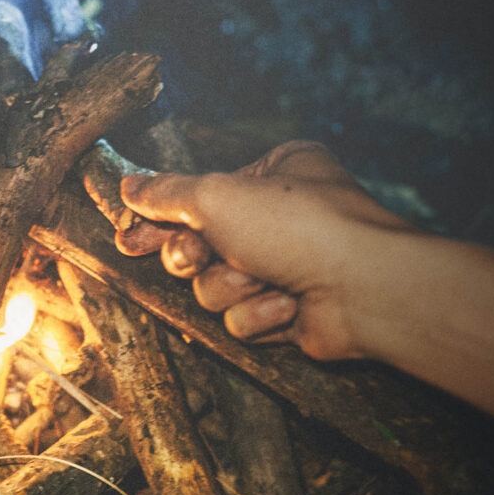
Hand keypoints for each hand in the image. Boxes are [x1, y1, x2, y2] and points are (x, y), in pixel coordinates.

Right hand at [119, 141, 412, 360]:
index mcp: (270, 175)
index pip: (195, 198)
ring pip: (214, 288)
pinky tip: (286, 305)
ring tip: (261, 278)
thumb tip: (129, 186)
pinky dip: (259, 314)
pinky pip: (242, 319)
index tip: (129, 240)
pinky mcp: (287, 312)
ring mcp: (283, 267)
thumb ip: (167, 193)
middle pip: (196, 246)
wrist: (364, 289)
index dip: (157, 222)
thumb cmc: (299, 227)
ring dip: (230, 288)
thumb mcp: (218, 195)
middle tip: (198, 255)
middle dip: (195, 258)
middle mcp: (277, 219)